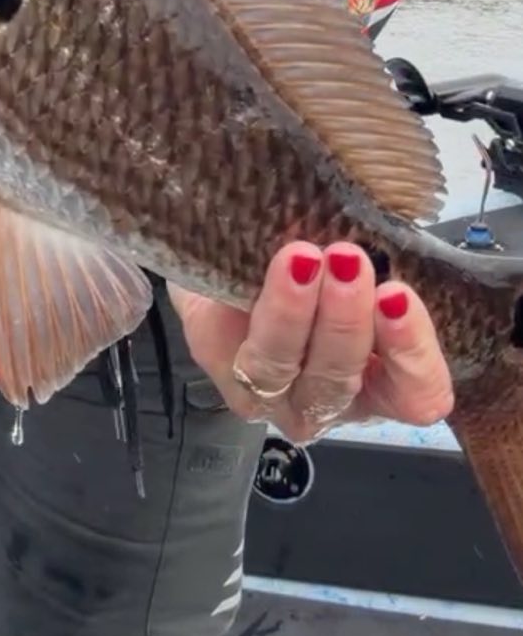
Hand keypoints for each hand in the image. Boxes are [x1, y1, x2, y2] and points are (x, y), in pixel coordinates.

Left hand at [168, 242, 454, 443]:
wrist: (240, 257)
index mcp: (378, 387)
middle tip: (349, 259)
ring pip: (281, 366)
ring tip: (303, 257)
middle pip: (339, 377)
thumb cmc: (318, 267)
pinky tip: (269, 274)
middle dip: (346, 319)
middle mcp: (327, 401)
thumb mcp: (356, 268)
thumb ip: (375, 268)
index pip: (416, 395)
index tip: (398, 296)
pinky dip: (254, 309)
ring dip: (295, 312)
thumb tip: (385, 234)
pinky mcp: (219, 365)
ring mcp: (269, 394)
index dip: (412, 355)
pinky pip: (237, 345)